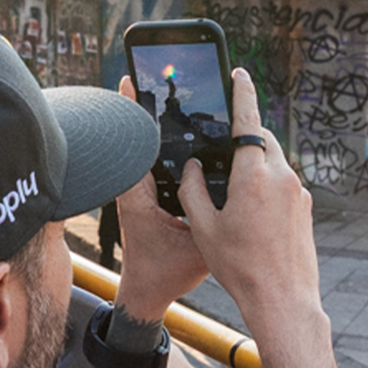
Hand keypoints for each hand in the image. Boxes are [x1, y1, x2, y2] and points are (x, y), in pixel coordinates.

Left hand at [110, 78, 207, 322]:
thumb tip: (237, 194)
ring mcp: (142, 193)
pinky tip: (189, 134)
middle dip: (146, 108)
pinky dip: (167, 148)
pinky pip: (157, 167)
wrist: (147, 294)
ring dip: (157, 127)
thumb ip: (212, 220)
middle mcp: (137, 189)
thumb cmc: (164, 273)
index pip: (133, 146)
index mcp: (137, 196)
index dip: (130, 112)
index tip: (130, 80)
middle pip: (140, 141)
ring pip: (148, 153)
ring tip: (172, 93)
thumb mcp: (196, 247)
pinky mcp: (151, 199)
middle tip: (155, 72)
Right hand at [175, 68, 323, 334]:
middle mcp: (282, 177)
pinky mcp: (306, 207)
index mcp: (254, 176)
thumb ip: (194, 190)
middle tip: (223, 147)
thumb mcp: (204, 228)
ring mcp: (298, 192)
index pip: (248, 121)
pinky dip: (267, 184)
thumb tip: (193, 167)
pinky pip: (283, 182)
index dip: (241, 93)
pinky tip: (252, 211)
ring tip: (233, 190)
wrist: (283, 300)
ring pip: (274, 162)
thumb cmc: (240, 267)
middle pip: (263, 139)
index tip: (239, 73)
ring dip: (255, 164)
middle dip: (245, 136)